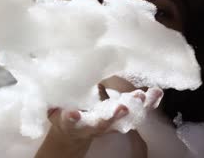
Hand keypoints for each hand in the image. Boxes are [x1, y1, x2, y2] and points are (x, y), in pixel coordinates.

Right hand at [35, 86, 162, 157]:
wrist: (73, 133)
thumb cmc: (61, 112)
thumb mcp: (52, 105)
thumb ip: (53, 95)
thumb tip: (46, 71)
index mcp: (71, 122)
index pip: (70, 121)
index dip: (72, 117)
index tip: (73, 113)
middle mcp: (91, 126)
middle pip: (103, 124)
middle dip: (113, 116)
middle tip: (122, 107)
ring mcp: (109, 125)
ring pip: (125, 120)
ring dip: (136, 109)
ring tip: (145, 96)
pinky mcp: (121, 120)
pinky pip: (137, 113)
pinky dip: (147, 103)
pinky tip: (156, 92)